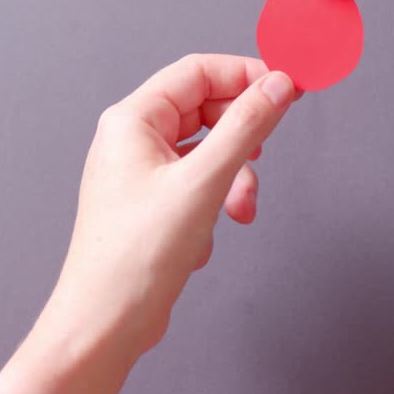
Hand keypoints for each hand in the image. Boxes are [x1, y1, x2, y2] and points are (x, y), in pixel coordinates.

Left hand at [47, 55, 296, 356]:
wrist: (105, 322)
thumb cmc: (136, 256)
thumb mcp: (204, 182)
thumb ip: (246, 127)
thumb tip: (277, 85)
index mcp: (131, 121)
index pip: (197, 71)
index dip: (246, 74)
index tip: (289, 87)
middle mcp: (130, 141)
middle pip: (203, 110)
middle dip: (241, 137)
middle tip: (268, 151)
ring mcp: (138, 174)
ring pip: (205, 153)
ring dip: (232, 180)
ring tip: (239, 210)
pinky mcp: (150, 207)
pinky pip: (196, 187)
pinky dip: (212, 207)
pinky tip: (202, 239)